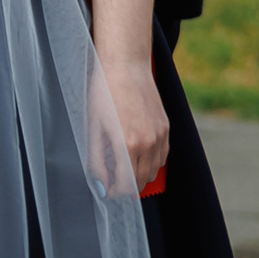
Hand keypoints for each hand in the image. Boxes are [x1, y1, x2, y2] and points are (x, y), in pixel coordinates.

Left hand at [102, 55, 169, 191]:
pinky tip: (136, 154)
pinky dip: (151, 161)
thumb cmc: (103, 92)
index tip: (105, 191)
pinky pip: (162, 156)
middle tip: (110, 180)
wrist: (125, 65)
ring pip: (154, 170)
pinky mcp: (166, 128)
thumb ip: (97, 159)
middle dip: (126, 185)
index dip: (114, 192)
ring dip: (139, 174)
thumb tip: (101, 186)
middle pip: (142, 180)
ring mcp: (161, 136)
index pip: (127, 185)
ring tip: (121, 166)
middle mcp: (149, 144)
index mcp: (128, 145)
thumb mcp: (93, 126)